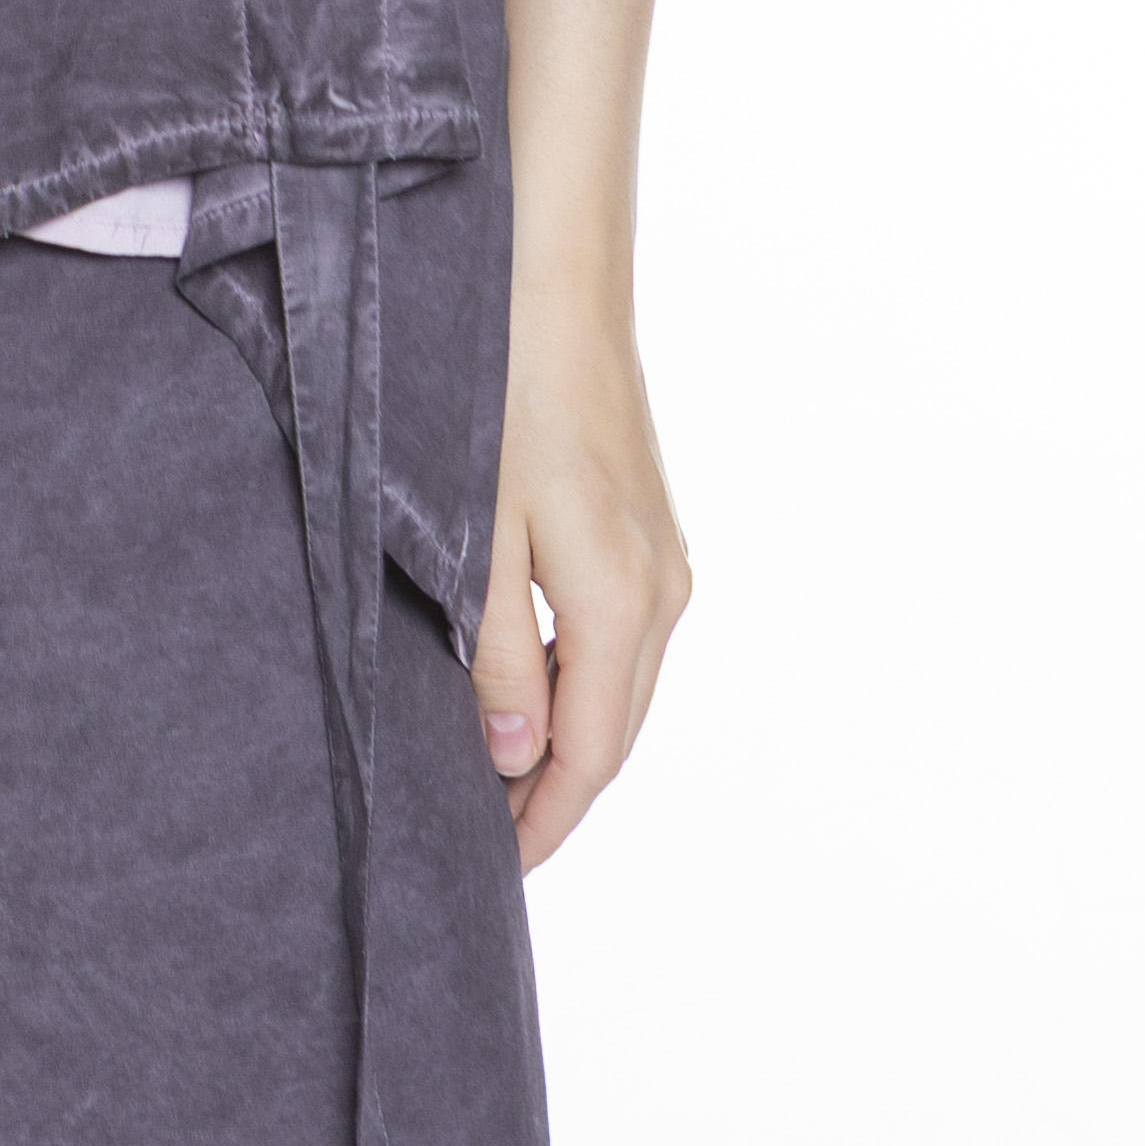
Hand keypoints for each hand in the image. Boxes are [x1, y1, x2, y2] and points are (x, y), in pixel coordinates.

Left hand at [468, 277, 691, 875]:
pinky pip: (622, 637)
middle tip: (482, 840)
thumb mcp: (478, 533)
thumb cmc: (500, 393)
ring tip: (493, 775)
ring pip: (621, 686)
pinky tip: (525, 683)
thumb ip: (492, 655)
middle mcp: (663, 592)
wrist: (553, 277)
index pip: (589, 758)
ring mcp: (666, 557)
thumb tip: (510, 759)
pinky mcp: (650, 527)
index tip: (491, 869)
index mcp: (621, 604)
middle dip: (554, 794)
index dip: (542, 823)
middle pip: (615, 732)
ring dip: (567, 737)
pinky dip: (578, 680)